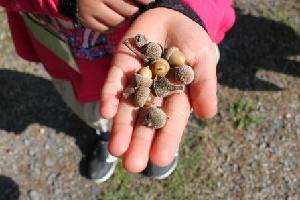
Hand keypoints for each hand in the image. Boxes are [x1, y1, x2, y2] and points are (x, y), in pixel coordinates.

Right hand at [78, 0, 153, 31]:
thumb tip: (149, 1)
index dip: (144, 0)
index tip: (150, 1)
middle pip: (128, 10)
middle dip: (132, 9)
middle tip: (131, 7)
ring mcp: (89, 9)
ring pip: (118, 22)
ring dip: (122, 19)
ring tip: (120, 12)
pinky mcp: (86, 20)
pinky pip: (107, 29)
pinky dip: (111, 26)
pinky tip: (109, 17)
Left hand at [101, 8, 217, 171]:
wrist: (170, 16)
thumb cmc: (192, 39)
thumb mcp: (203, 58)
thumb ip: (204, 84)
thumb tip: (208, 114)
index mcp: (177, 95)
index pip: (172, 121)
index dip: (166, 139)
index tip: (160, 160)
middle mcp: (155, 94)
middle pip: (146, 120)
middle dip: (139, 141)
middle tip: (132, 165)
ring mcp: (137, 82)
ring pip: (128, 108)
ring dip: (121, 128)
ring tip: (116, 149)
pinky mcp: (122, 68)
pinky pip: (114, 84)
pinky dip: (110, 97)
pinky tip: (107, 112)